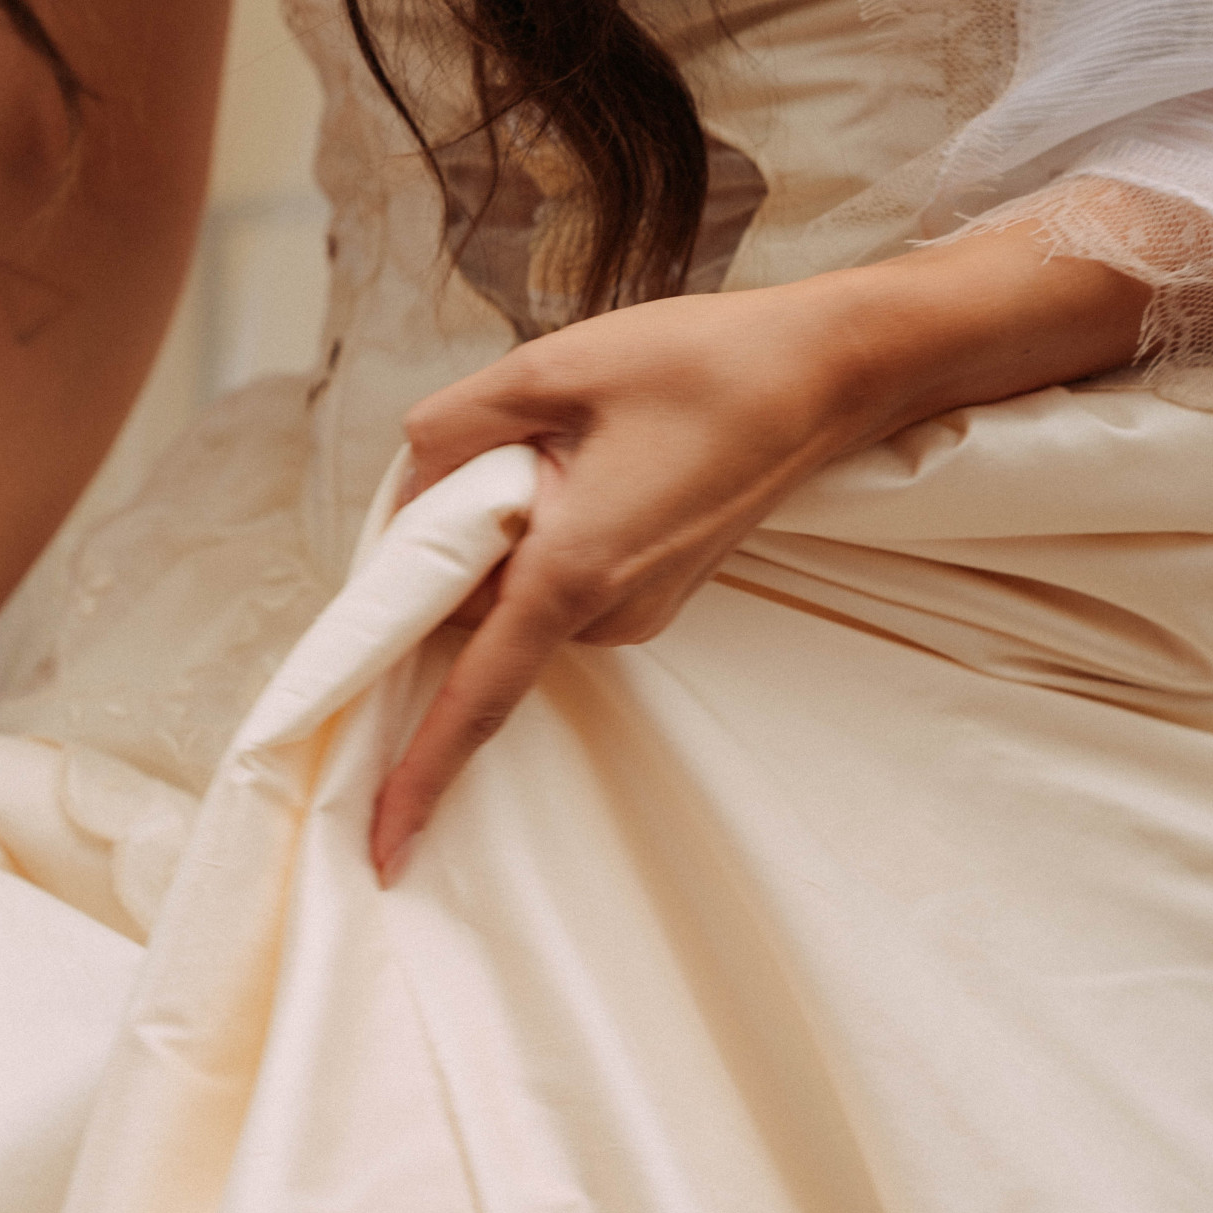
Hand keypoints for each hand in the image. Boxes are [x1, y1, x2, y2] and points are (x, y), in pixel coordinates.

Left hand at [369, 225, 1147, 881]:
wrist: (828, 375)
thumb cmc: (702, 365)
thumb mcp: (551, 369)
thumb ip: (455, 428)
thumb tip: (411, 482)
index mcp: (573, 570)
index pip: (477, 694)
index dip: (421, 773)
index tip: (384, 847)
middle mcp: (609, 613)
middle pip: (479, 618)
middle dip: (453, 556)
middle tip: (495, 447)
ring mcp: (641, 609)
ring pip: (522, 595)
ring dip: (508, 537)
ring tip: (567, 439)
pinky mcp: (660, 592)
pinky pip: (565, 584)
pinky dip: (547, 538)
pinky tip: (593, 460)